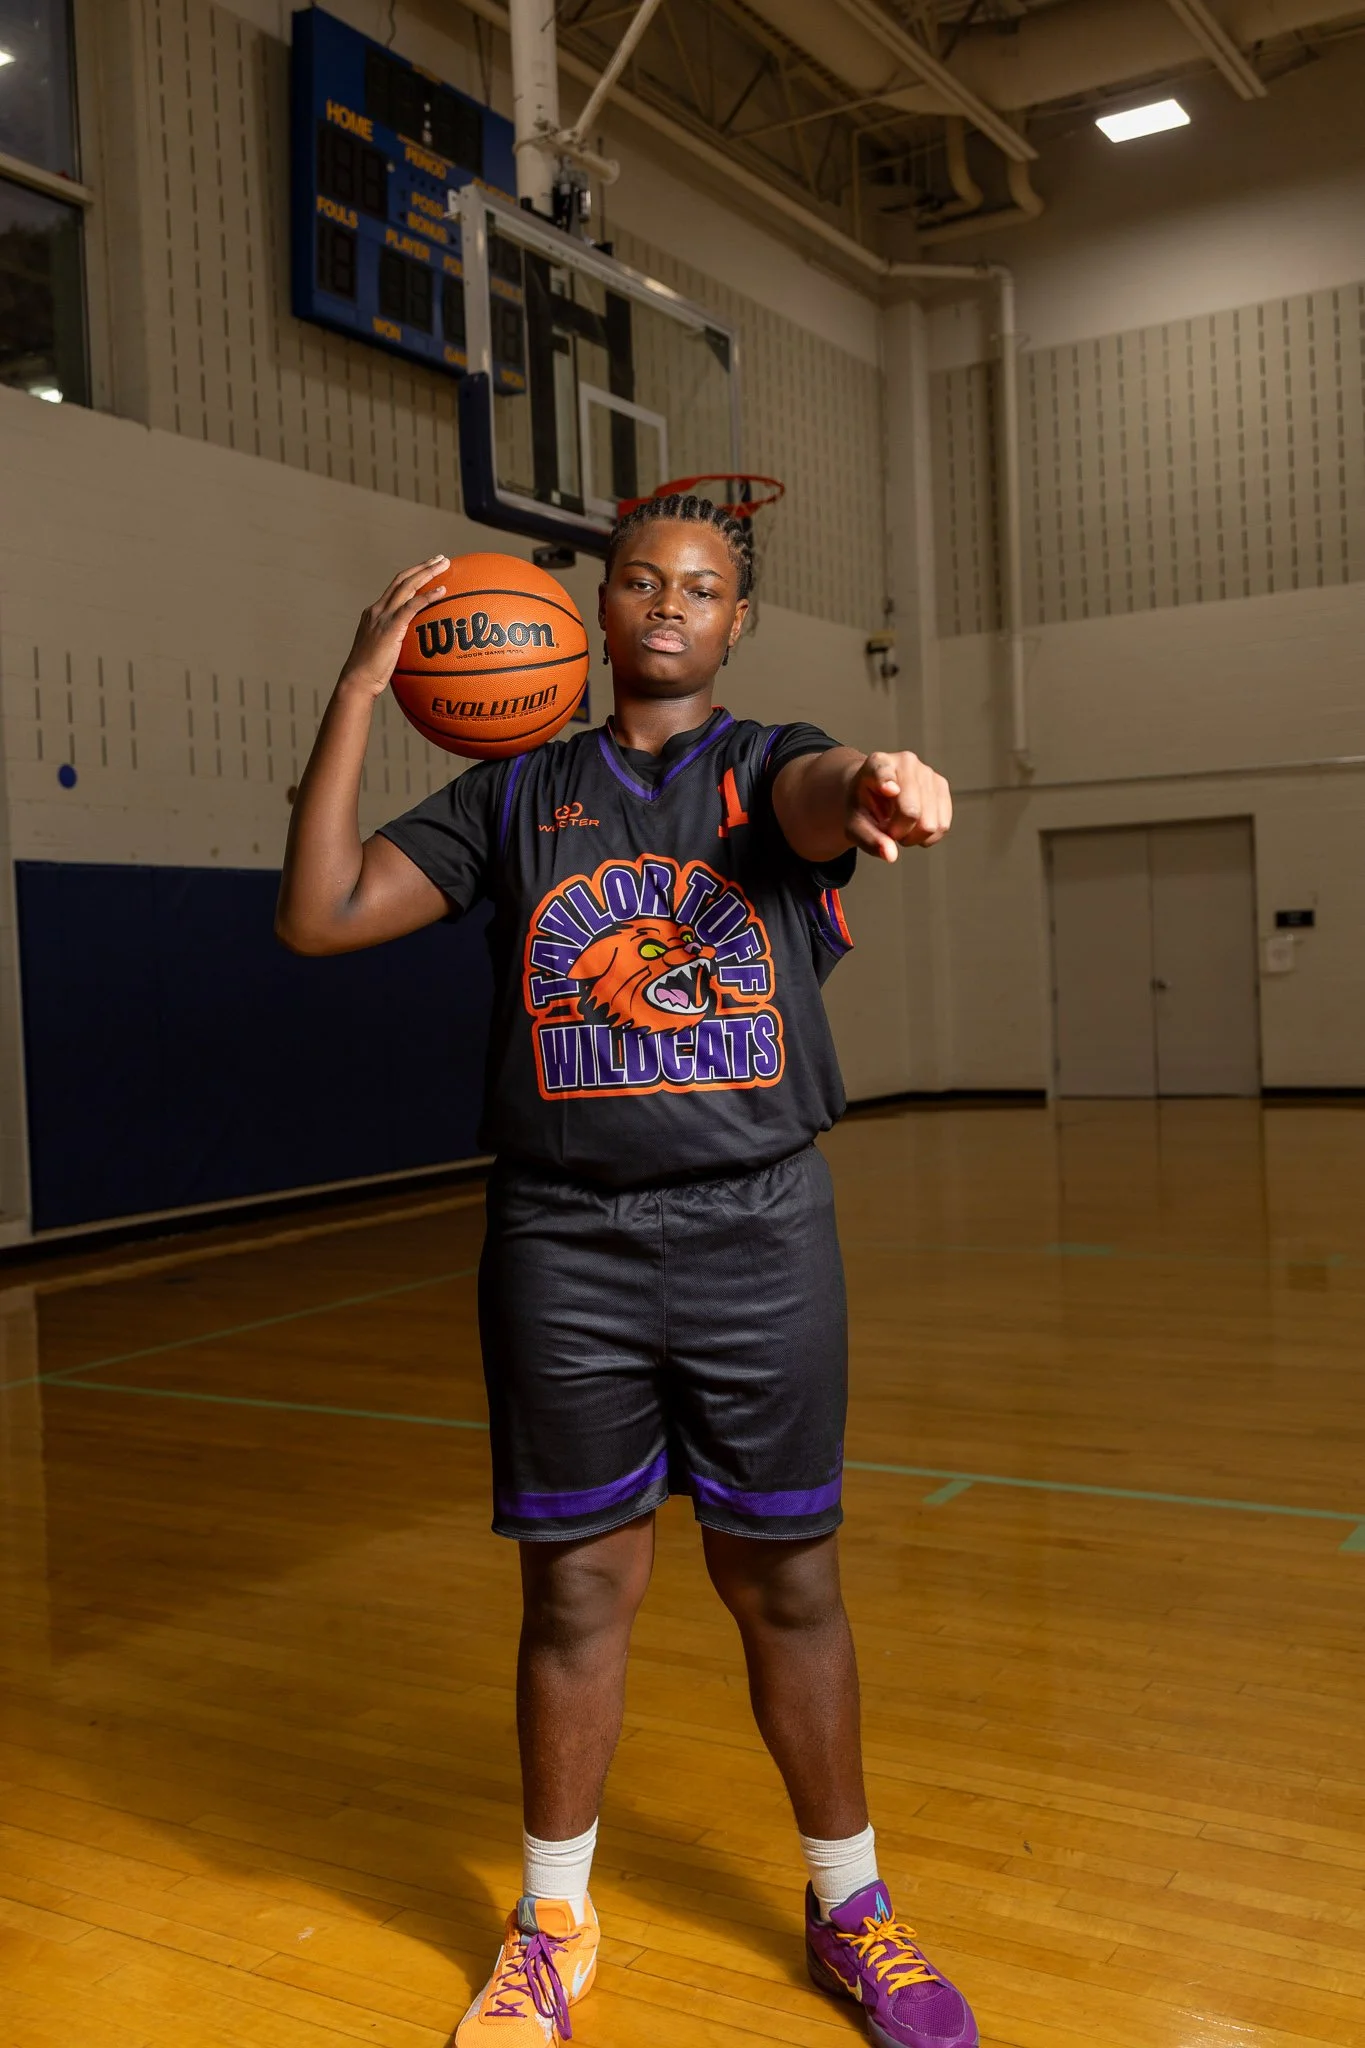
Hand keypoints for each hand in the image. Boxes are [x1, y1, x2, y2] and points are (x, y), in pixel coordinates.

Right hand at [338, 556, 448, 697]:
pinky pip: (412, 606)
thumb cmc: (371, 674)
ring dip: (427, 572)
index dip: (412, 575)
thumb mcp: (384, 652)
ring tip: (445, 564)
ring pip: (407, 585)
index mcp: (375, 613)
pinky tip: (442, 591)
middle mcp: (377, 609)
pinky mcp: (390, 626)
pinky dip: (428, 596)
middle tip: (440, 559)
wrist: (357, 680)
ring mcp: (383, 616)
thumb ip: (397, 643)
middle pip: (402, 579)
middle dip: (422, 566)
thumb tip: (415, 648)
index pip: (395, 587)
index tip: (427, 569)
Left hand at [846, 750, 951, 861]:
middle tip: (887, 830)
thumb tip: (891, 855)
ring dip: (913, 836)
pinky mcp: (942, 786)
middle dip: (899, 832)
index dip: (886, 781)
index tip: (889, 789)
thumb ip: (868, 839)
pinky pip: (942, 825)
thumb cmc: (862, 807)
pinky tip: (914, 827)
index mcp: (876, 764)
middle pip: (911, 812)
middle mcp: (906, 762)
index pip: (883, 772)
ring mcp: (928, 772)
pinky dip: (927, 837)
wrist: (873, 793)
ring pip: (930, 824)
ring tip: (899, 826)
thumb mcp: (854, 824)